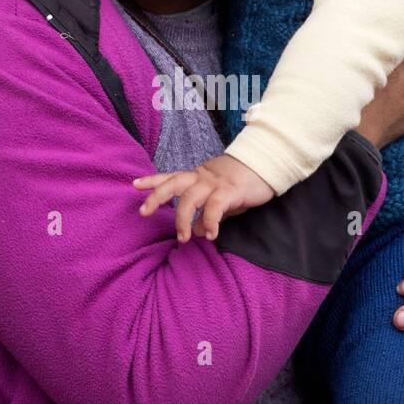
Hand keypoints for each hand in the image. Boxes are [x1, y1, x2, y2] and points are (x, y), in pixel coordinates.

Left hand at [133, 155, 275, 241]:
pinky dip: (210, 222)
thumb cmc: (243, 182)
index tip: (134, 185)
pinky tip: (209, 235)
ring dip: (183, 219)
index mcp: (198, 176)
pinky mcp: (231, 190)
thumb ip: (205, 213)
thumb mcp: (220, 198)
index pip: (171, 177)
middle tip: (144, 212)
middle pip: (173, 184)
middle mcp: (203, 177)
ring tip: (182, 239)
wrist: (268, 165)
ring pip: (190, 198)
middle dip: (157, 197)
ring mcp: (216, 183)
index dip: (152, 181)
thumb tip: (194, 232)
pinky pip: (215, 206)